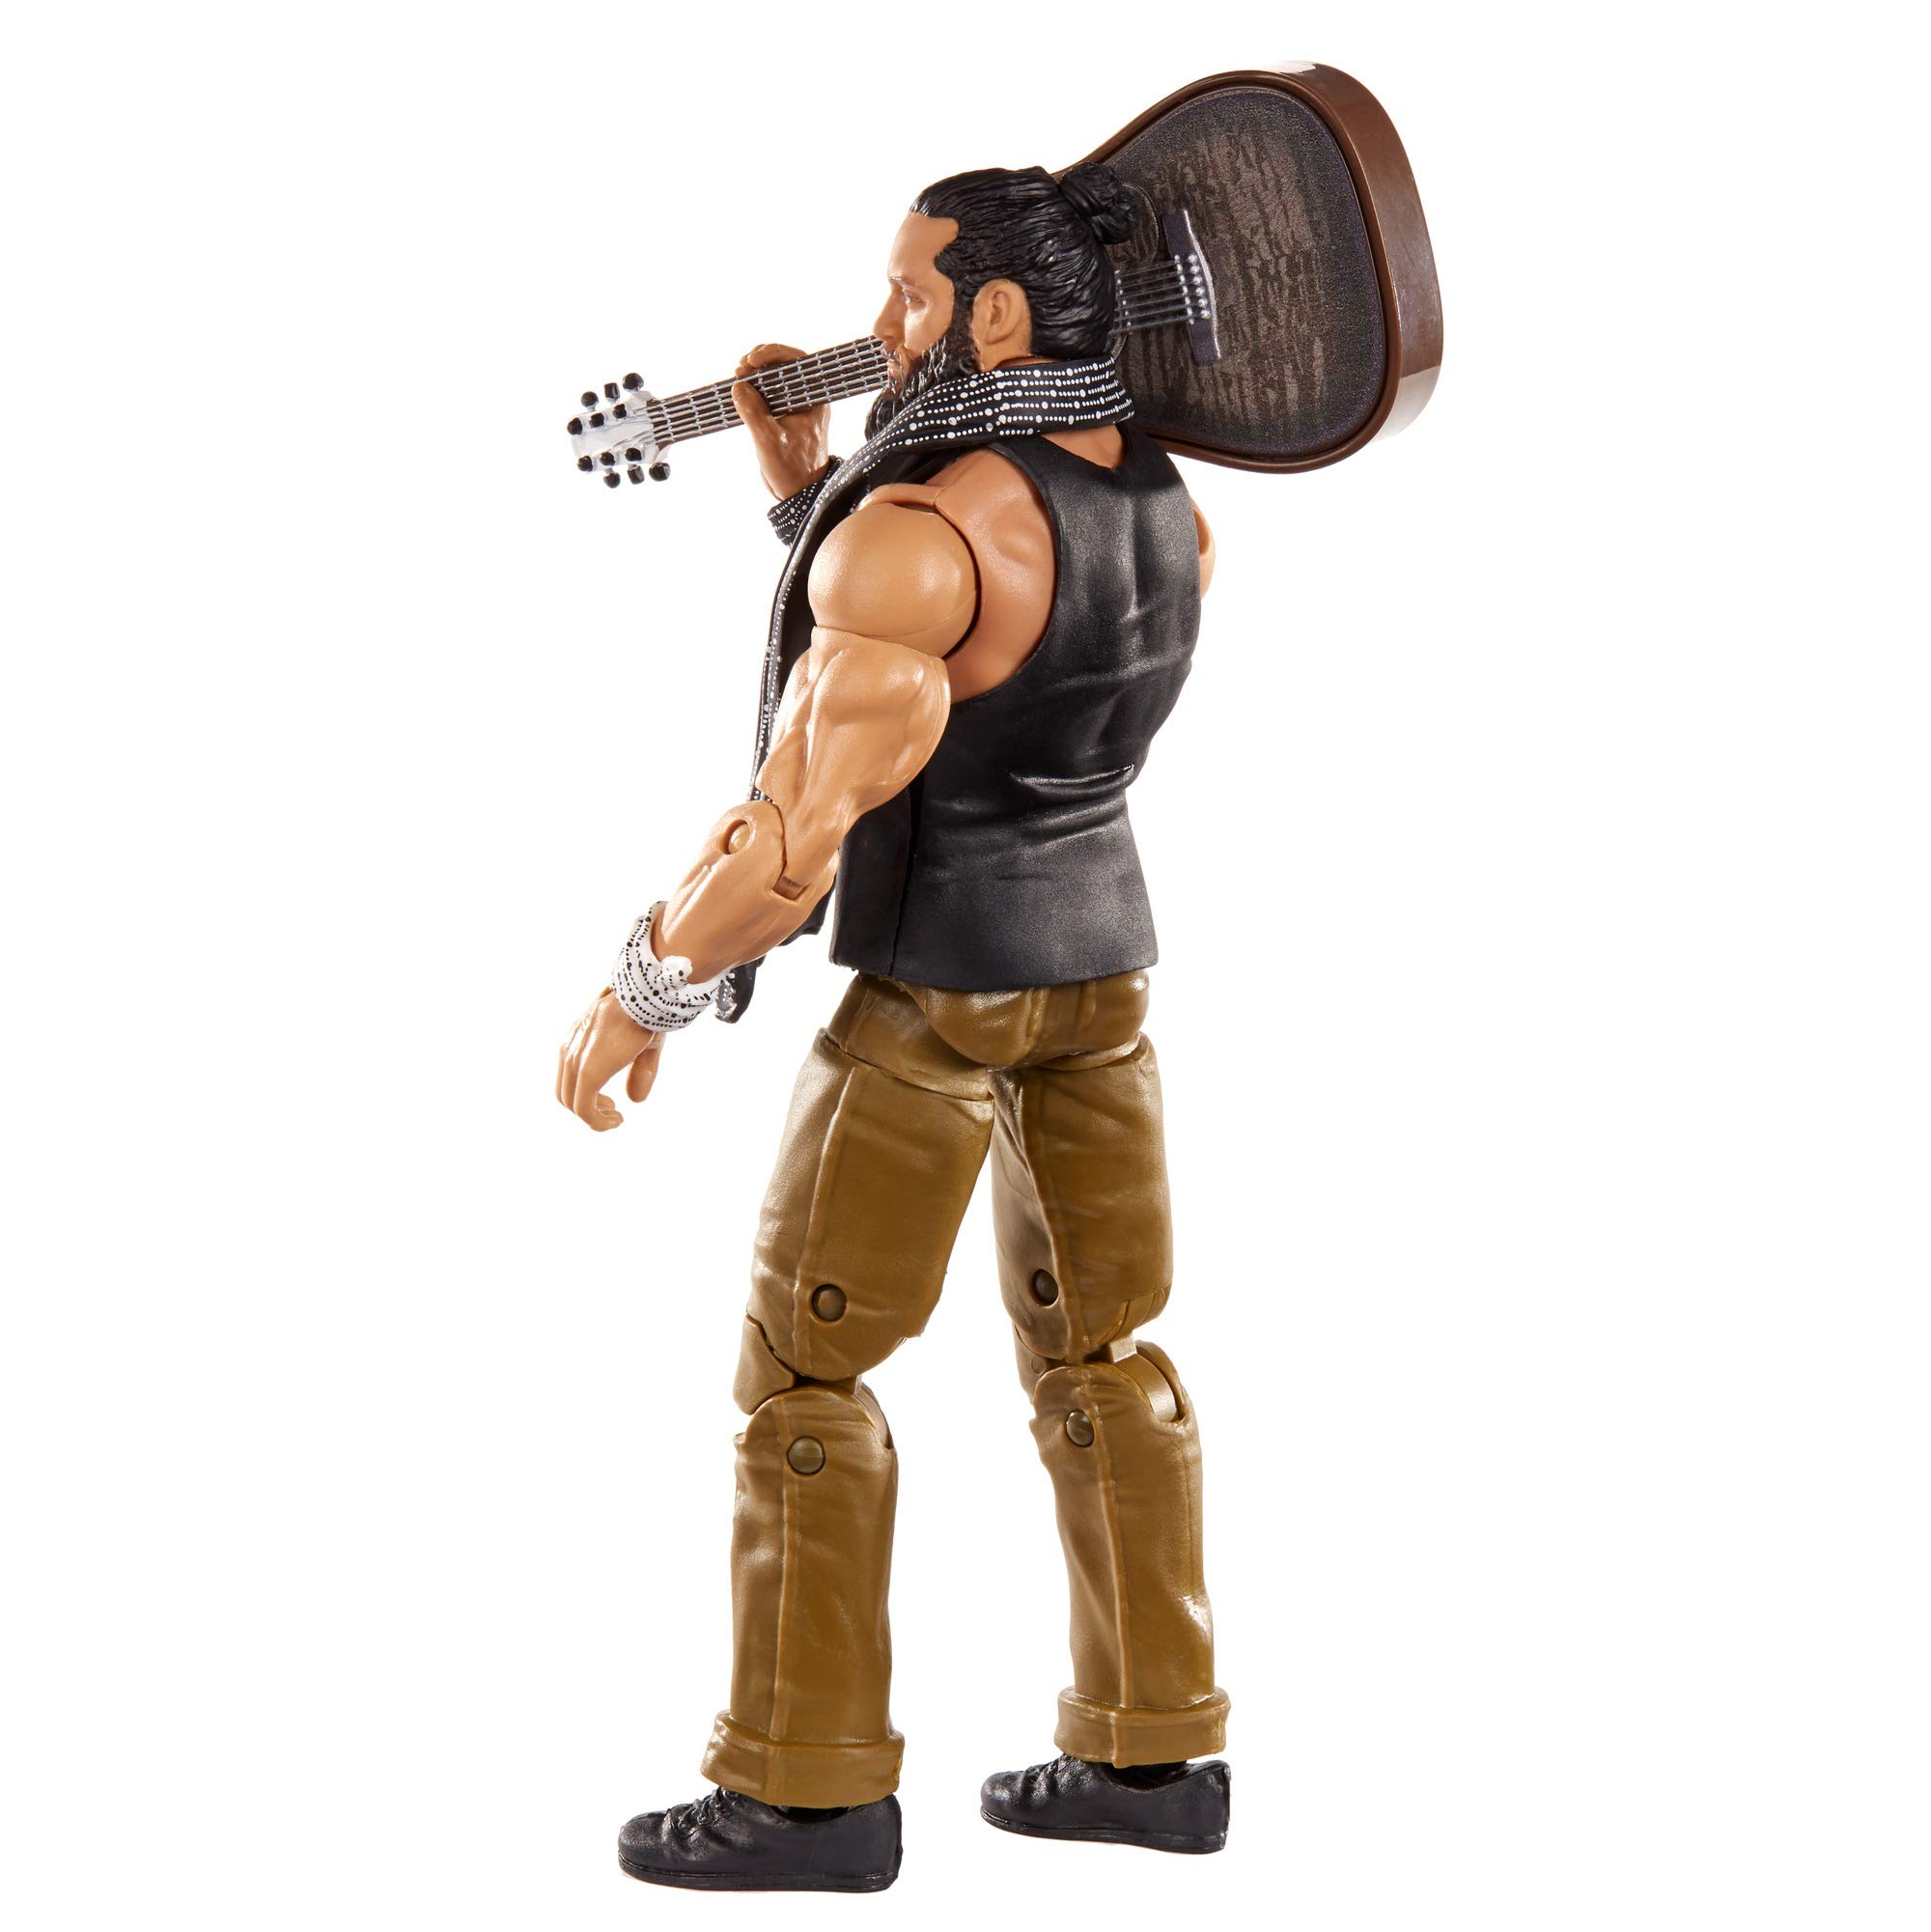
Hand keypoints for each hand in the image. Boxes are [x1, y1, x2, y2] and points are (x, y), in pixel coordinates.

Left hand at [556, 990, 664, 1131]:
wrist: (645, 996)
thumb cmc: (646, 1014)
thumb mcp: (643, 1046)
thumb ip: (639, 1072)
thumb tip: (634, 1100)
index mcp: (577, 1040)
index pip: (568, 1078)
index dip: (586, 1096)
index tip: (611, 1103)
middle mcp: (569, 1050)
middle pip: (565, 1094)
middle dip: (589, 1110)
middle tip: (613, 1113)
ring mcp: (575, 1060)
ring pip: (573, 1104)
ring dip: (595, 1119)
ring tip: (616, 1119)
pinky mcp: (587, 1072)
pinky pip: (584, 1108)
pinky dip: (597, 1121)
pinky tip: (616, 1120)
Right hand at [732, 343, 829, 501]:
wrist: (797, 492)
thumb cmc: (792, 470)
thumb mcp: (768, 441)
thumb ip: (753, 413)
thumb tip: (738, 387)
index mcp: (814, 400)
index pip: (798, 362)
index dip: (775, 353)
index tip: (754, 359)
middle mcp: (806, 398)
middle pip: (784, 364)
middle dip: (761, 360)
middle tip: (741, 366)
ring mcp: (793, 405)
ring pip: (774, 377)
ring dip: (755, 372)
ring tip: (737, 375)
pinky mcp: (780, 414)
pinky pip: (767, 392)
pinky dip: (752, 387)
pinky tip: (738, 388)